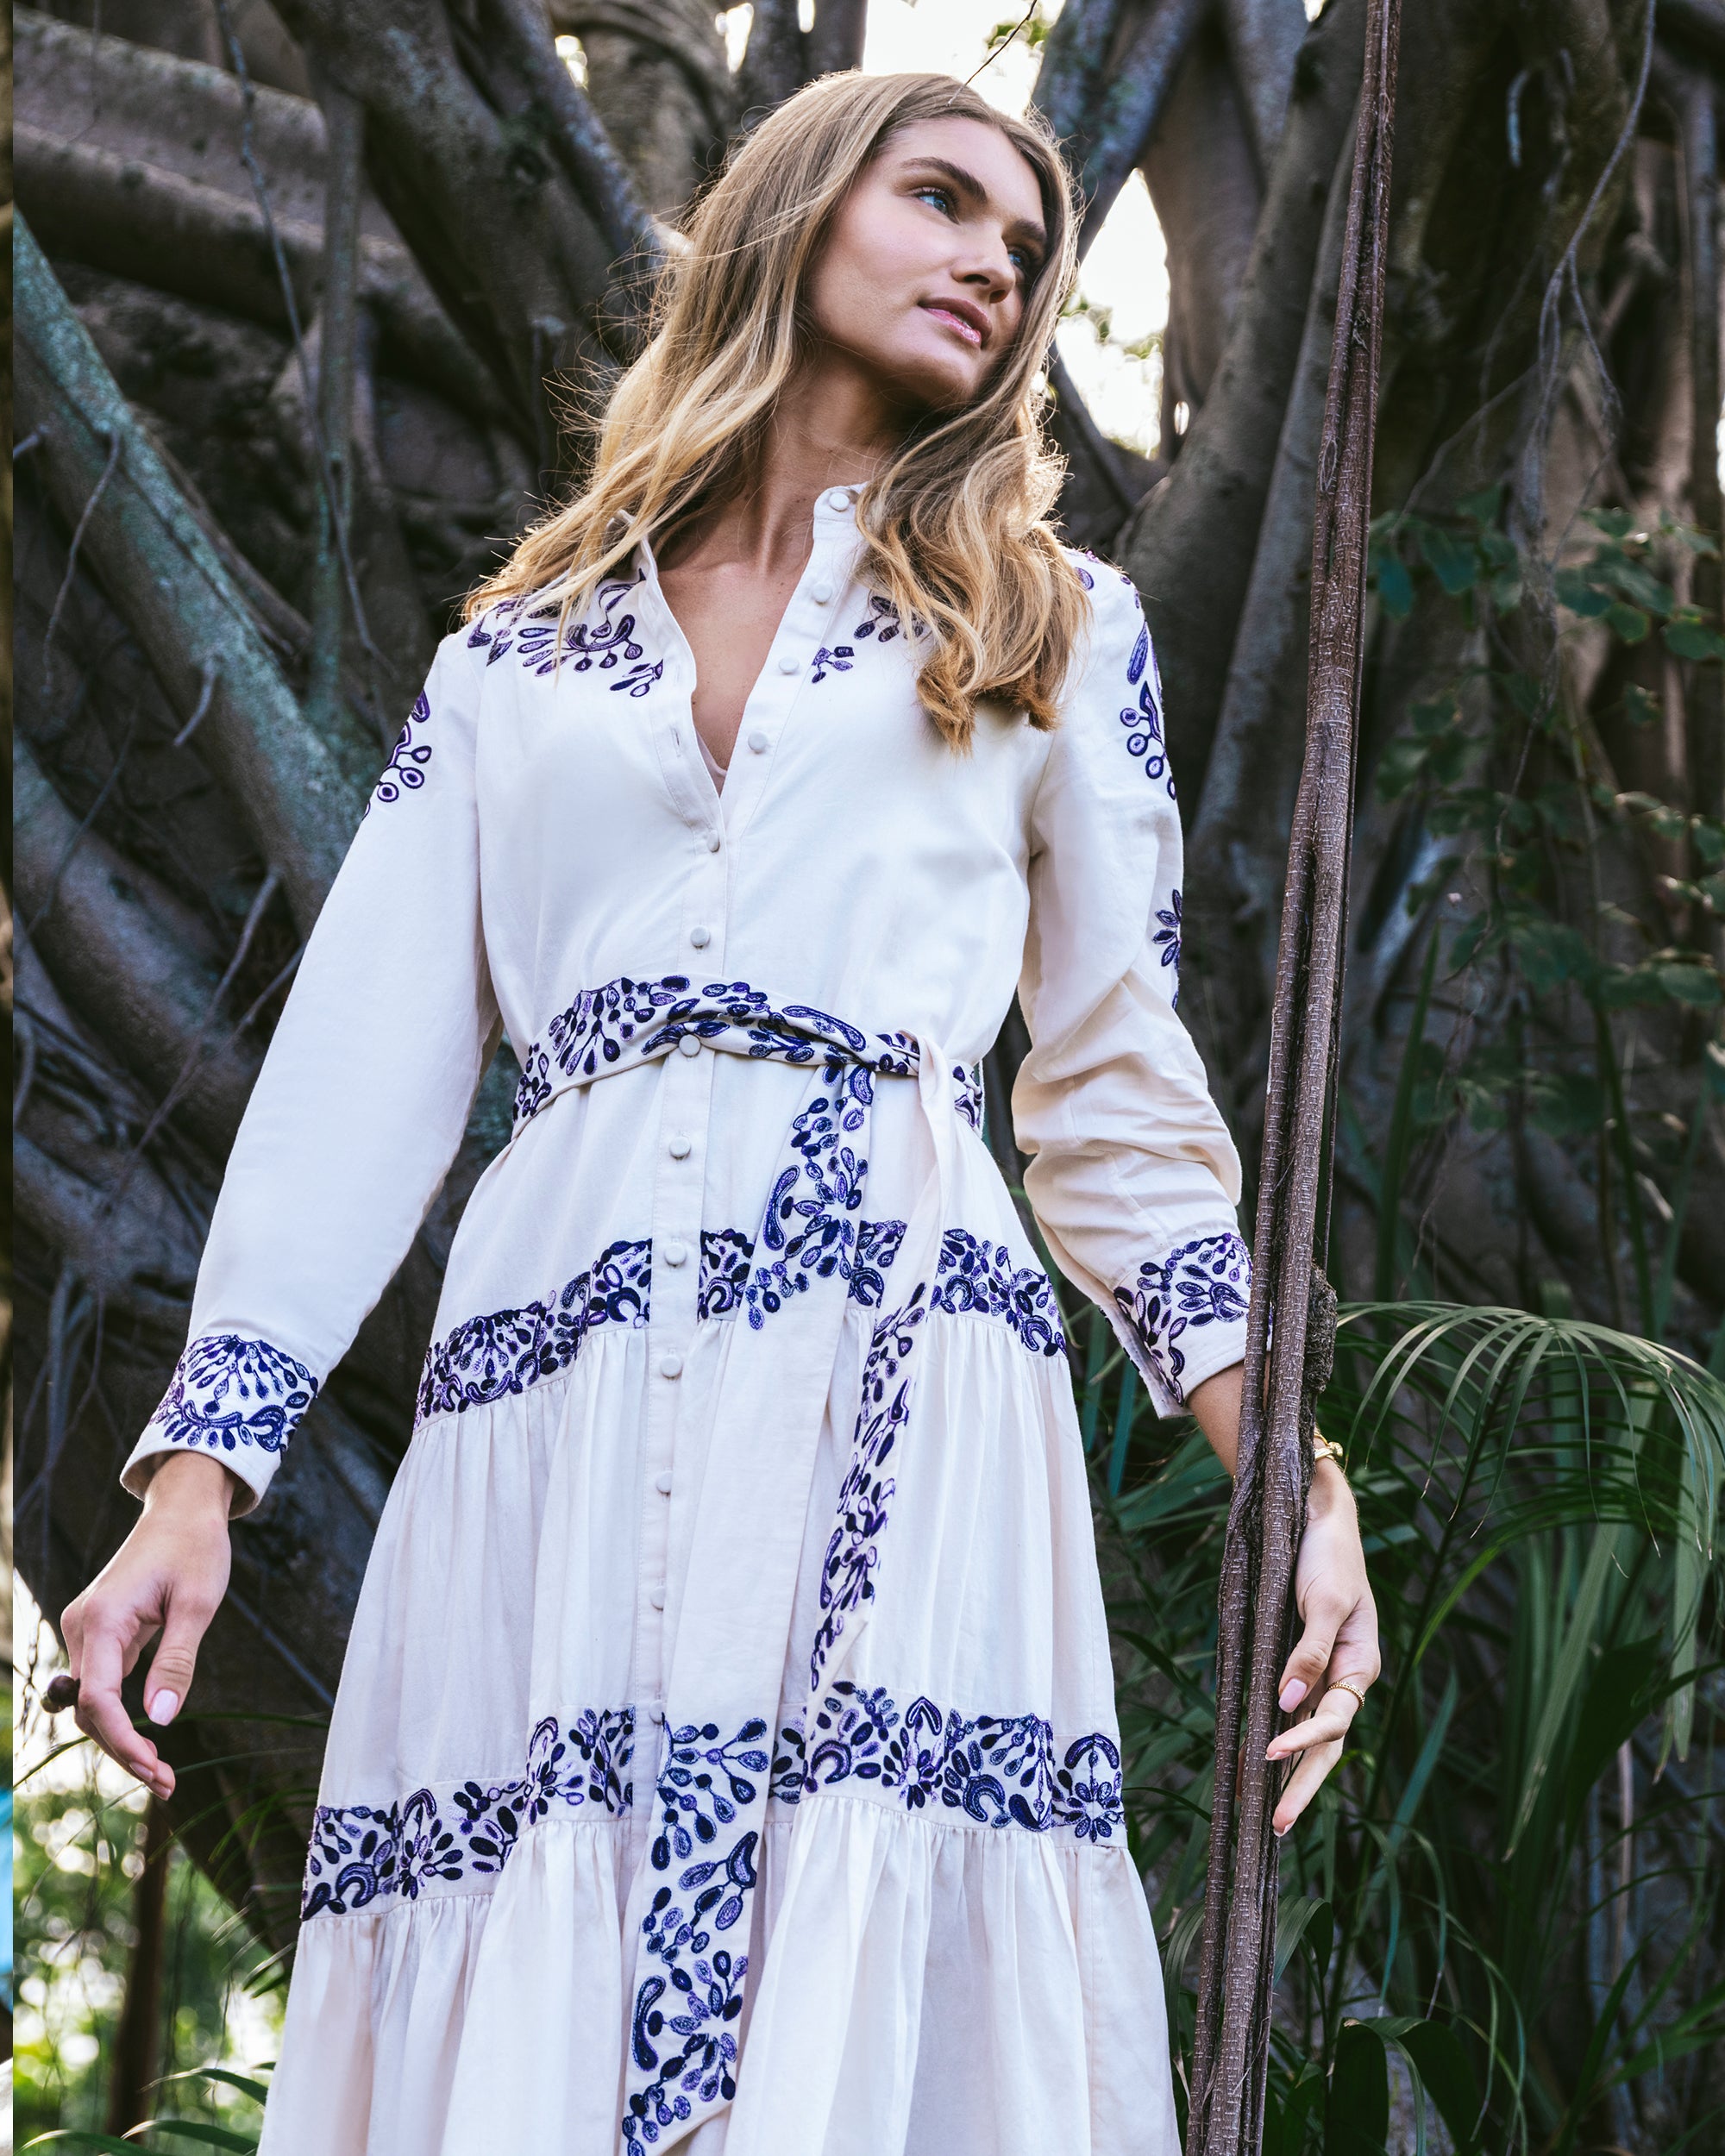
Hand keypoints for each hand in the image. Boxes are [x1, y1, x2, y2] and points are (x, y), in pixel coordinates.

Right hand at [59, 1451, 237, 1799]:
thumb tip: (160, 1720)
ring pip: (92, 1701)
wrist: (183, 1508)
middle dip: (123, 1749)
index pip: (98, 1699)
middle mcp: (83, 1626)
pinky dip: (121, 1713)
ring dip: (121, 1737)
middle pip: (90, 1709)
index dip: (122, 1741)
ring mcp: (87, 1629)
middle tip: (167, 1782)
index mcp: (103, 1619)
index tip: (156, 1769)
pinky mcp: (101, 1631)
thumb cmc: (195, 1547)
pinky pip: (102, 1684)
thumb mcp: (198, 1603)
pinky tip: (148, 1738)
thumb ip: (177, 1661)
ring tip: (162, 1772)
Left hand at [1263, 1455, 1379, 1834]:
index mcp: (1362, 1665)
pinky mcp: (1304, 1662)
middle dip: (1303, 1786)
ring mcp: (1326, 1673)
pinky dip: (1281, 1737)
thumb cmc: (1327, 1556)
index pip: (1334, 1719)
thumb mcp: (1322, 1601)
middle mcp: (1347, 1677)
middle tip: (1278, 1827)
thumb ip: (1309, 1652)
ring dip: (1292, 1772)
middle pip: (1327, 1743)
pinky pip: (1294, 1709)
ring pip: (1311, 1734)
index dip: (1303, 1741)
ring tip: (1266, 1812)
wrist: (1319, 1519)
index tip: (1270, 1751)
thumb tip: (1288, 1702)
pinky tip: (1261, 1761)